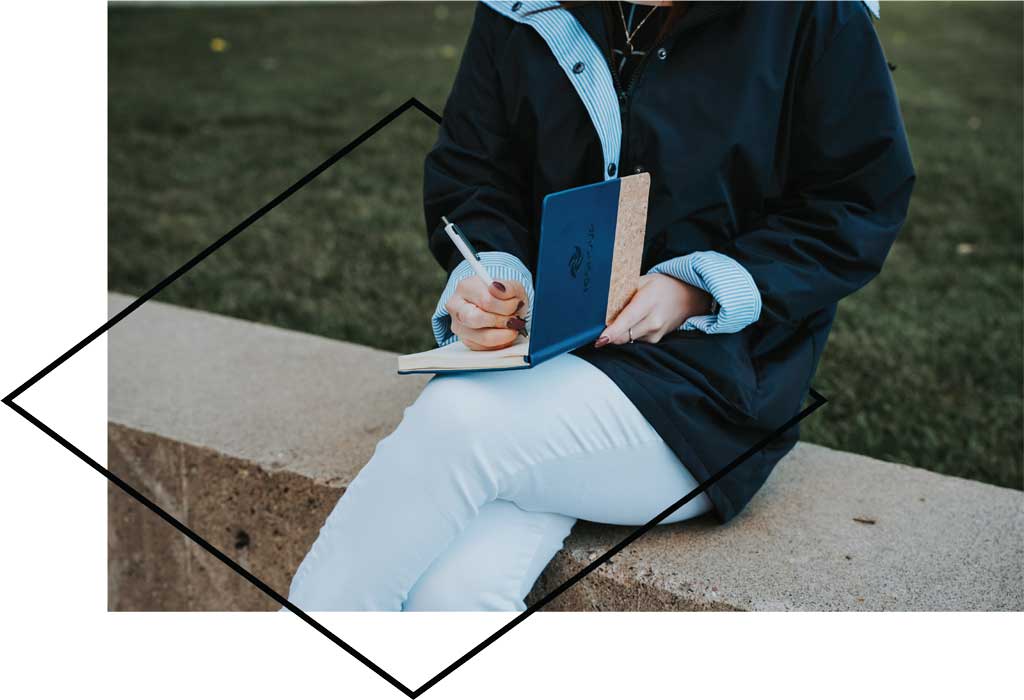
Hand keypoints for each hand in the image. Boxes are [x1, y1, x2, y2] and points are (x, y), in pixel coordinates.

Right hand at [446, 277, 528, 349]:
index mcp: (465, 287)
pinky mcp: (465, 341)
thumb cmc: (503, 297)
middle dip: (502, 322)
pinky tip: (504, 333)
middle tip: (514, 320)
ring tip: (512, 328)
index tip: (517, 305)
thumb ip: (508, 287)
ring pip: (482, 337)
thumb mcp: (512, 287)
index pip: (486, 300)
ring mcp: (458, 326)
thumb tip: (498, 288)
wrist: (500, 308)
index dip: (506, 306)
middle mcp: (456, 306)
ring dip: (503, 335)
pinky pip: (485, 348)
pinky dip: (500, 343)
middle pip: (477, 319)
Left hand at [595, 273, 712, 345]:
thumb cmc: (664, 287)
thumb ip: (624, 292)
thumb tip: (604, 305)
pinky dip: (628, 333)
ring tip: (623, 318)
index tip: (600, 339)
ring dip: (618, 333)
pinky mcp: (655, 340)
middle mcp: (653, 321)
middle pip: (623, 335)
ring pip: (626, 339)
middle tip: (600, 326)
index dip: (612, 332)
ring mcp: (656, 333)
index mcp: (648, 302)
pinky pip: (634, 339)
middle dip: (609, 334)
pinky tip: (634, 322)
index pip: (627, 320)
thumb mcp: (643, 281)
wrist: (689, 296)